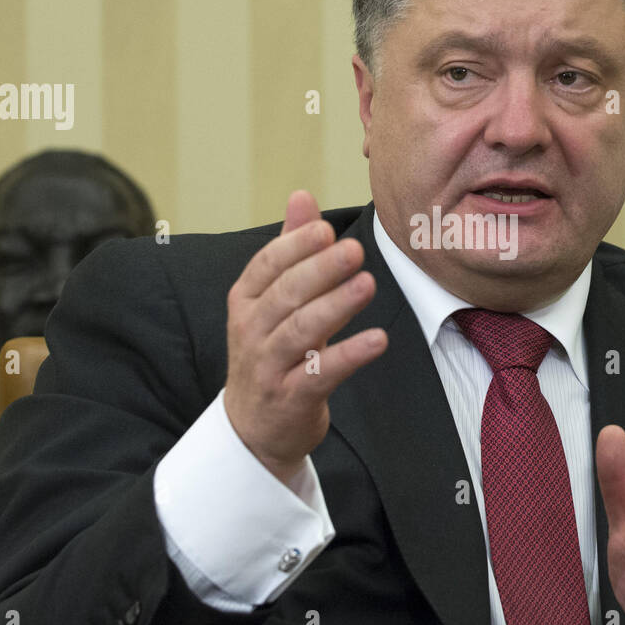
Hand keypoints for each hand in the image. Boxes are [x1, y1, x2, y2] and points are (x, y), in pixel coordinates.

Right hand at [224, 190, 387, 482]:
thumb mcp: (273, 300)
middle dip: (320, 271)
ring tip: (367, 285)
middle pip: (285, 295)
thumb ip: (289, 248)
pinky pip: (319, 373)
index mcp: (246, 300)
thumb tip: (302, 196)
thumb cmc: (271, 352)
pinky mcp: (291, 398)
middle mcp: (251, 331)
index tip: (325, 230)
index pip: (266, 266)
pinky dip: (349, 355)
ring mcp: (268, 366)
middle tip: (355, 251)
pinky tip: (378, 340)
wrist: (254, 429)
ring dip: (335, 307)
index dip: (295, 247)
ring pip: (299, 331)